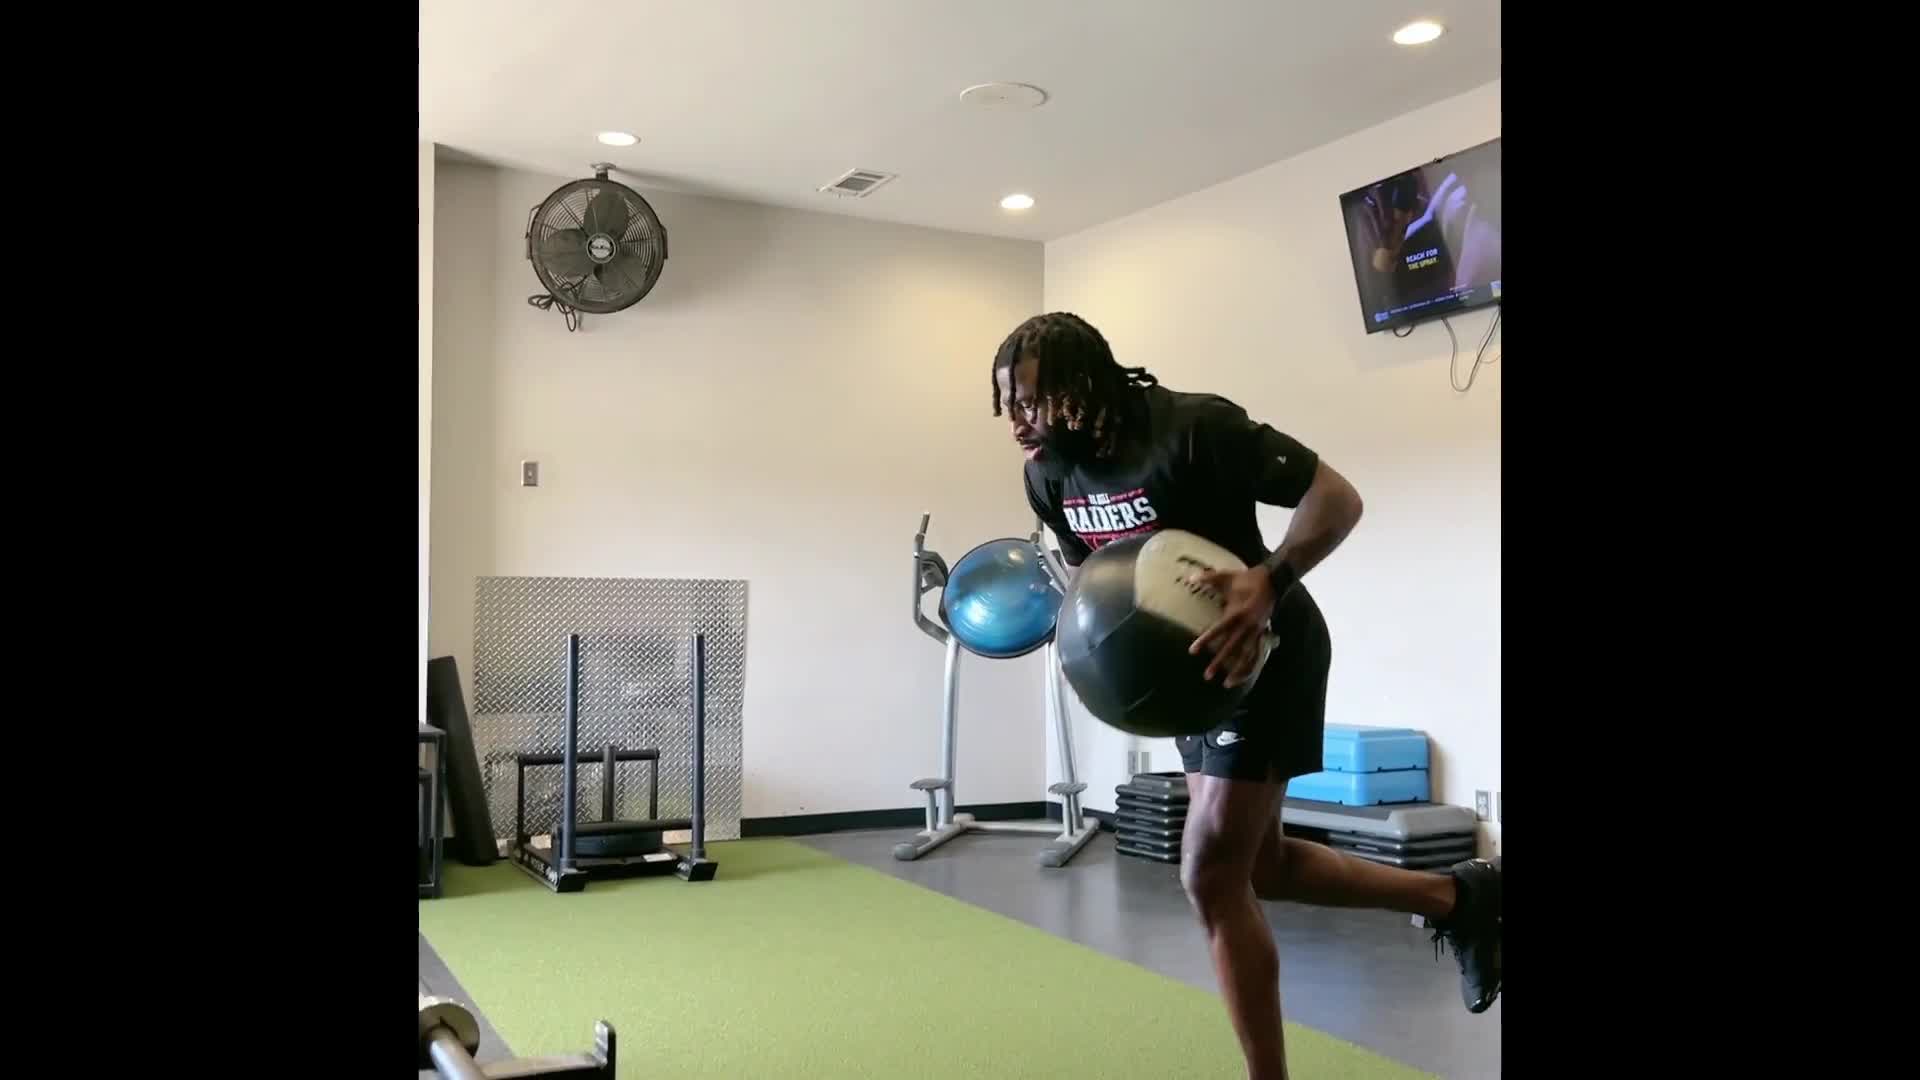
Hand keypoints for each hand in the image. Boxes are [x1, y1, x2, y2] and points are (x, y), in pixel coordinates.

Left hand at [1184, 567, 1277, 688]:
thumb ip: (1209, 578)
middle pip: (1231, 648)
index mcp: (1237, 613)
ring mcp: (1256, 632)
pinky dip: (1250, 666)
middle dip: (1219, 662)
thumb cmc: (1247, 579)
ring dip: (1237, 670)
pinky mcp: (1262, 634)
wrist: (1273, 581)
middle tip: (1207, 675)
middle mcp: (1247, 626)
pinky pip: (1257, 654)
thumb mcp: (1227, 577)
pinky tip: (1242, 677)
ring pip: (1246, 655)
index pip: (1218, 630)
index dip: (1205, 640)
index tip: (1193, 651)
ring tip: (1226, 684)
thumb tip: (1190, 576)